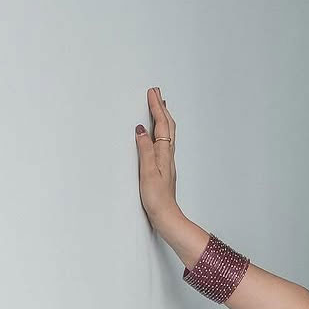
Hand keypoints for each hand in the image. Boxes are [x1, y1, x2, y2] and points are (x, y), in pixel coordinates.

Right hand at [134, 86, 179, 232]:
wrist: (166, 216)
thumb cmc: (157, 199)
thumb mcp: (148, 172)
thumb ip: (145, 150)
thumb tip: (141, 130)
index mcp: (164, 154)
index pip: (161, 125)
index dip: (156, 108)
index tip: (152, 92)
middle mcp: (167, 156)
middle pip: (167, 127)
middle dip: (161, 108)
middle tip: (156, 94)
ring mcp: (167, 162)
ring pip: (167, 134)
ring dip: (163, 118)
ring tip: (159, 107)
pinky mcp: (163, 168)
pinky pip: (164, 143)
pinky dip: (161, 132)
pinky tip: (158, 134)